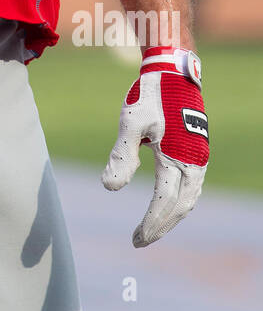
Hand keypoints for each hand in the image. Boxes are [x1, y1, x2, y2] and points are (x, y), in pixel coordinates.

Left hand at [102, 46, 208, 246]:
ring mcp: (199, 156)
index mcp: (179, 157)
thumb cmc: (151, 94)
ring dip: (171, 216)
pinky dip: (179, 201)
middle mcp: (195, 161)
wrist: (173, 70)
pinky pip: (192, 186)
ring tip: (151, 228)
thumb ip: (122, 155)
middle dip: (161, 226)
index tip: (136, 239)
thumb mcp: (131, 121)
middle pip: (181, 206)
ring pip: (189, 198)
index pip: (165, 202)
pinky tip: (166, 204)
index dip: (151, 223)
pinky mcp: (197, 150)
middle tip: (140, 241)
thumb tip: (111, 188)